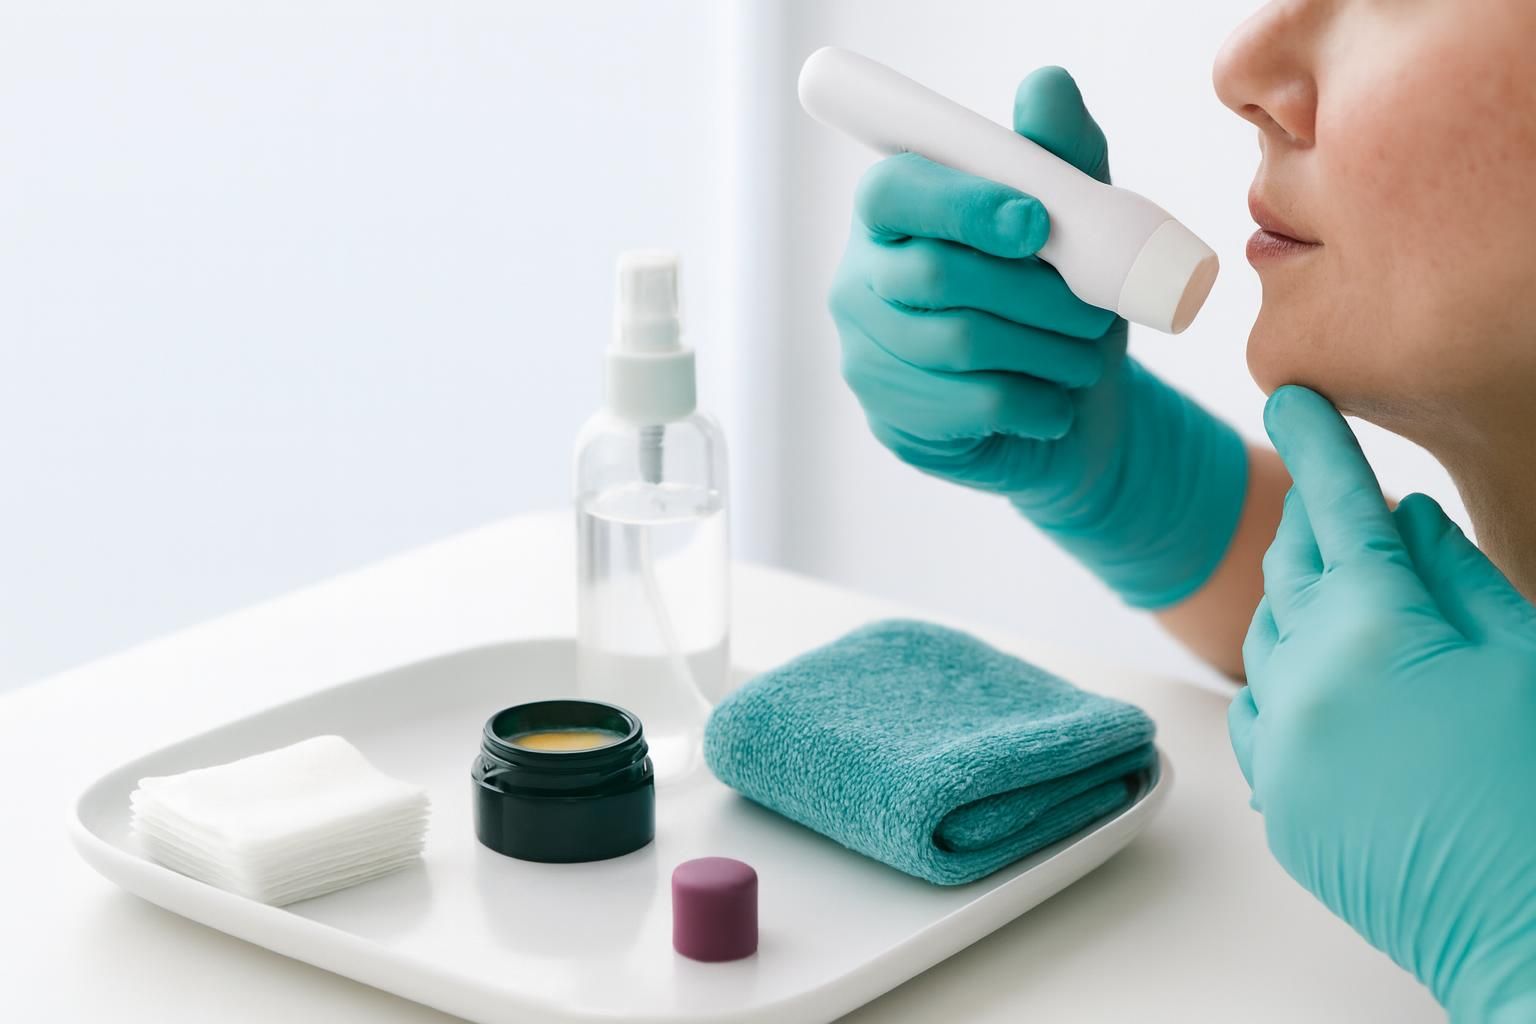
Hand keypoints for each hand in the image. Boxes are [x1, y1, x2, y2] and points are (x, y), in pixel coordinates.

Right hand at [828, 67, 1246, 607]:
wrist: (1061, 413)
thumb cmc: (1056, 301)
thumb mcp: (1073, 223)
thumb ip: (1059, 155)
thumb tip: (1044, 86)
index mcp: (893, 215)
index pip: (894, 192)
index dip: (962, 204)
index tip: (1035, 222)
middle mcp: (861, 281)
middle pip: (935, 275)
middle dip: (1035, 291)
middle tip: (1095, 309)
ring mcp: (867, 353)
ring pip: (959, 343)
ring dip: (1047, 349)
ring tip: (1086, 355)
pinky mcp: (891, 417)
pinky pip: (971, 405)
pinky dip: (1036, 402)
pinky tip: (1056, 401)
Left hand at [1231, 386, 1535, 1020]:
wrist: (1524, 929)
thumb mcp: (1523, 656)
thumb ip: (1454, 573)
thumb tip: (1403, 515)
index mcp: (1373, 628)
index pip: (1335, 507)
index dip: (1315, 443)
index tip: (1289, 396)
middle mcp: (1304, 677)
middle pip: (1292, 566)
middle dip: (1310, 521)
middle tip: (1329, 492)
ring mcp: (1280, 742)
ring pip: (1268, 635)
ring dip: (1301, 601)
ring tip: (1350, 592)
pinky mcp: (1275, 797)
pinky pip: (1259, 709)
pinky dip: (1285, 676)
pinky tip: (1324, 671)